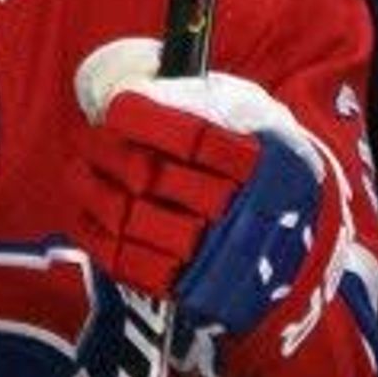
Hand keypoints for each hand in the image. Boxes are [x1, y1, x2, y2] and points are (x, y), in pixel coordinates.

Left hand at [69, 37, 326, 376]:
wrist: (299, 246)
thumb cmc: (263, 167)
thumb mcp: (256, 120)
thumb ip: (205, 100)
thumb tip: (140, 88)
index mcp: (258, 162)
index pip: (190, 137)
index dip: (143, 121)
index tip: (116, 110)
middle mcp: (236, 210)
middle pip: (151, 177)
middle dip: (106, 153)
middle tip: (87, 139)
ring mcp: (211, 255)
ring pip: (132, 219)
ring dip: (93, 191)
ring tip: (78, 170)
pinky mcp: (189, 288)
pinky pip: (130, 264)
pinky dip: (98, 235)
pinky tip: (86, 211)